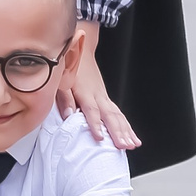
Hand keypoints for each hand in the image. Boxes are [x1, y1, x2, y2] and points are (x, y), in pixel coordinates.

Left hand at [53, 24, 139, 150]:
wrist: (82, 50)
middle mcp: (98, 96)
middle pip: (110, 115)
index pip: (91, 110)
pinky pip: (119, 114)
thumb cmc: (69, 67)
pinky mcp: (107, 98)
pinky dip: (127, 126)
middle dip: (118, 132)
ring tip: (133, 144)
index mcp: (85, 92)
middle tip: (124, 145)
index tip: (100, 137)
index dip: (95, 124)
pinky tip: (133, 136)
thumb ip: (64, 98)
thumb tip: (67, 115)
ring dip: (126, 131)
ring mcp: (104, 97)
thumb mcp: (61, 80)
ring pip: (118, 115)